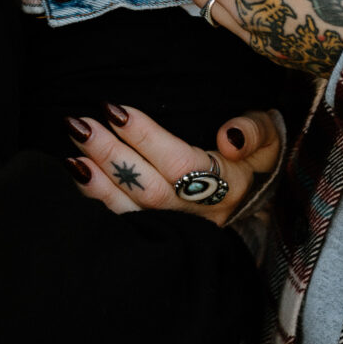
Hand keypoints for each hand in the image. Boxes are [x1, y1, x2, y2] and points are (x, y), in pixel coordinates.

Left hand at [68, 104, 282, 223]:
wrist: (253, 197)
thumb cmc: (255, 159)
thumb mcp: (269, 139)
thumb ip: (254, 132)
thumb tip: (229, 137)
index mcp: (226, 187)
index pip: (180, 164)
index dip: (146, 138)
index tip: (115, 109)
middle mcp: (198, 214)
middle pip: (149, 190)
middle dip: (111, 156)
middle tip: (80, 124)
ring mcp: (176, 229)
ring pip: (131, 211)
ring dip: (97, 180)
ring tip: (73, 148)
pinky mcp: (157, 234)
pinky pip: (123, 221)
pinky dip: (96, 198)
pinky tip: (76, 173)